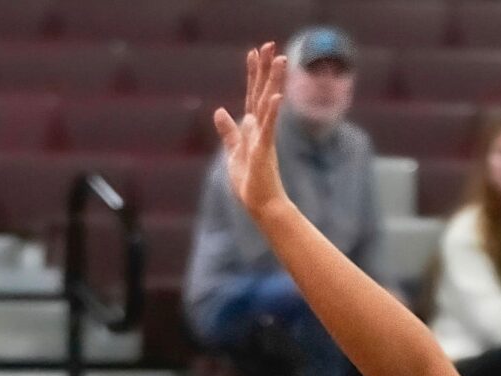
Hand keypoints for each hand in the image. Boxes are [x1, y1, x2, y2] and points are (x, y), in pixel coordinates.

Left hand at [211, 46, 290, 219]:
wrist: (262, 206)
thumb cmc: (250, 183)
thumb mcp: (233, 152)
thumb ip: (228, 132)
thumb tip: (219, 111)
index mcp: (252, 128)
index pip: (252, 95)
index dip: (253, 74)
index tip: (254, 52)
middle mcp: (260, 129)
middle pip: (262, 93)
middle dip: (266, 69)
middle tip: (271, 45)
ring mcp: (264, 139)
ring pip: (268, 105)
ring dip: (274, 82)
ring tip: (281, 60)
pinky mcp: (264, 152)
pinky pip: (269, 129)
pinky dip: (271, 113)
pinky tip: (276, 97)